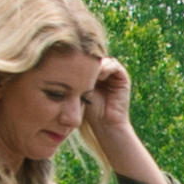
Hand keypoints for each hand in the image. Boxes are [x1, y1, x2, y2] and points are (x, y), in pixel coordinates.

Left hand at [81, 53, 160, 183]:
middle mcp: (105, 74)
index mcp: (94, 75)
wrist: (104, 125)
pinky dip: (107, 67)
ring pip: (105, 60)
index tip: (69, 63)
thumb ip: (74, 78)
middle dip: (88, 60)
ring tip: (88, 71)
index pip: (86, 60)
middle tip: (78, 63)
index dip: (78, 59)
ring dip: (97, 63)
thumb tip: (59, 65)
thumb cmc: (89, 112)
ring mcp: (114, 76)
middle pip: (96, 58)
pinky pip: (115, 66)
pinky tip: (99, 75)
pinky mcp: (123, 79)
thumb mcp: (78, 91)